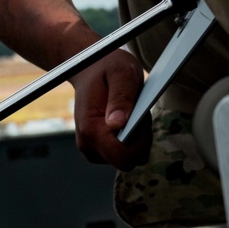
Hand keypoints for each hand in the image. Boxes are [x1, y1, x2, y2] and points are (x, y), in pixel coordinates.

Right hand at [71, 48, 150, 169]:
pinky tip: (126, 118)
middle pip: (127, 160)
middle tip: (137, 111)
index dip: (139, 144)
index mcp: (90, 129)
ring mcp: (91, 149)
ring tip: (130, 111)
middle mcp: (87, 144)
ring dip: (136, 137)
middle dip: (139, 139)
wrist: (90, 66)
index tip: (141, 120)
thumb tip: (118, 124)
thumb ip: (121, 97)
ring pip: (128, 157)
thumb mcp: (121, 73)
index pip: (122, 158)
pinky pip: (124, 153)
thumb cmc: (107, 68)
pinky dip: (131, 138)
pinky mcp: (98, 149)